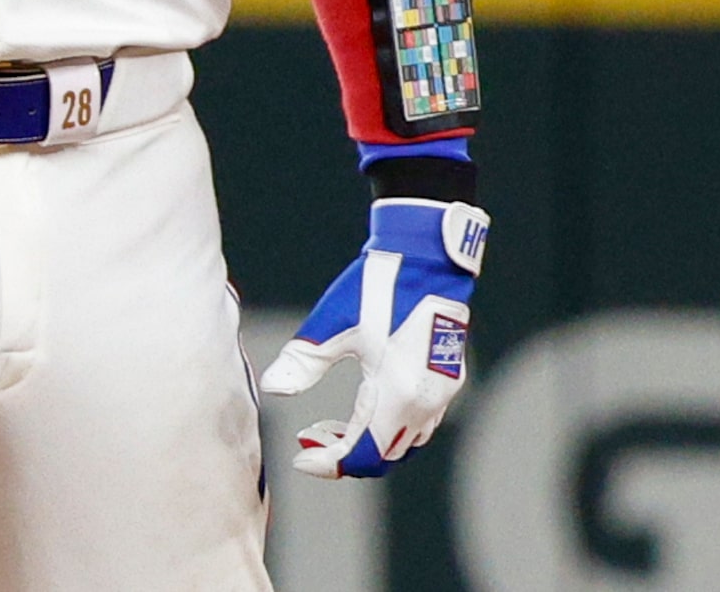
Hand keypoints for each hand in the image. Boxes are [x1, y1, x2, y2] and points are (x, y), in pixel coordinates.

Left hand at [261, 199, 488, 477]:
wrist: (430, 256)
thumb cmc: (381, 284)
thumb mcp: (334, 322)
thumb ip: (303, 360)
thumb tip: (272, 387)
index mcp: (397, 393)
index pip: (362, 453)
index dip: (329, 464)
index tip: (299, 458)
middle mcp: (425, 401)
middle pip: (383, 456)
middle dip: (344, 456)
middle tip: (309, 440)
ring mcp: (441, 392)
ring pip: (403, 443)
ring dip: (367, 443)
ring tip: (330, 427)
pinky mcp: (447, 379)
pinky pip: (418, 423)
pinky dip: (388, 427)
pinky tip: (363, 408)